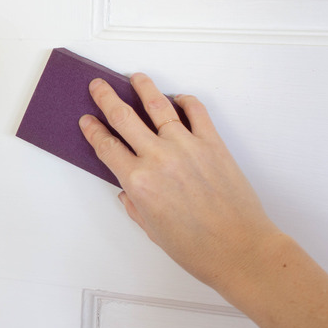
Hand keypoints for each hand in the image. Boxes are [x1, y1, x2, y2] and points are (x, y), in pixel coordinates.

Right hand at [78, 73, 280, 289]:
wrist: (240, 250)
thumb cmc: (198, 248)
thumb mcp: (151, 229)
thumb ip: (134, 205)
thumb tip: (127, 191)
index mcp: (138, 182)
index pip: (106, 146)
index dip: (93, 130)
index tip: (88, 121)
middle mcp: (158, 158)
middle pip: (123, 117)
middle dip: (106, 98)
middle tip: (98, 86)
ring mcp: (186, 146)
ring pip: (157, 105)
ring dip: (143, 87)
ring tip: (136, 78)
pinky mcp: (212, 143)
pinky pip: (196, 111)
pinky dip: (185, 100)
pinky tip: (178, 98)